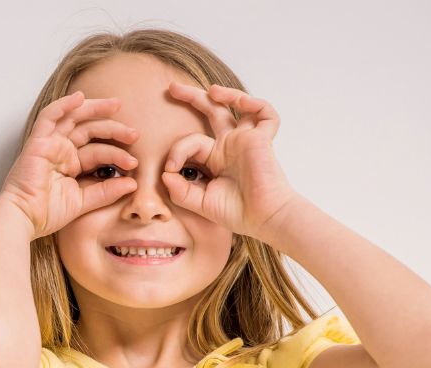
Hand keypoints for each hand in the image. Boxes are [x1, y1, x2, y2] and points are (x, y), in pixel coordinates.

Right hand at [0, 91, 139, 238]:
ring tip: (116, 104)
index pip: (98, 150)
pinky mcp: (38, 142)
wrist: (23, 218)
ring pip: (73, 117)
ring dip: (94, 108)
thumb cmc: (46, 213)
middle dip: (113, 128)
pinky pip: (50, 116)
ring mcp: (49, 144)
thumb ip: (106, 192)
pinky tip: (80, 97)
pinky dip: (63, 105)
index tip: (134, 163)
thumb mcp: (83, 201)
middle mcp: (61, 150)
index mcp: (71, 163)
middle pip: (90, 129)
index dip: (117, 153)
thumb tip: (133, 183)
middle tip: (134, 133)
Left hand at [163, 82, 298, 239]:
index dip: (177, 151)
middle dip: (192, 97)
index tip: (170, 168)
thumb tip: (165, 174)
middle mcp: (230, 145)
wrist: (264, 219)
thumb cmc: (238, 213)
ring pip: (236, 106)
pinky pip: (265, 114)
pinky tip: (241, 101)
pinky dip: (255, 104)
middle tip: (172, 87)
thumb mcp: (201, 203)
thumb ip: (181, 191)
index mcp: (214, 158)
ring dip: (225, 94)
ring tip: (211, 90)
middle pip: (211, 111)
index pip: (190, 141)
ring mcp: (245, 140)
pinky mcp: (262, 140)